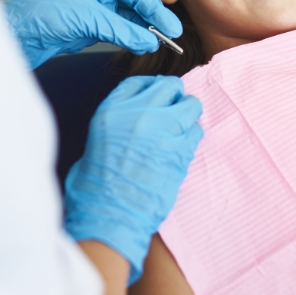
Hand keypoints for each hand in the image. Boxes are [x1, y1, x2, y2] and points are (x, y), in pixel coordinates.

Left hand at [4, 0, 181, 68]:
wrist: (17, 32)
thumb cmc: (43, 13)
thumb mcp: (88, 19)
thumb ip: (121, 31)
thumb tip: (149, 42)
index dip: (156, 10)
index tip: (171, 27)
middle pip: (136, 5)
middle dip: (153, 20)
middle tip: (172, 36)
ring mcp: (96, 11)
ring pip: (129, 21)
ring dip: (143, 32)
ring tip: (160, 44)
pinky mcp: (91, 29)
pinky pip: (118, 33)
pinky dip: (131, 40)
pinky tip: (142, 46)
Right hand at [63, 75, 203, 284]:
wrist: (111, 212)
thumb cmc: (98, 184)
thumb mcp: (98, 139)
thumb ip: (121, 119)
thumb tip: (140, 113)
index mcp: (113, 110)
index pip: (140, 82)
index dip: (153, 87)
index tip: (158, 94)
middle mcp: (140, 114)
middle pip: (170, 86)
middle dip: (174, 97)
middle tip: (172, 112)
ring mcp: (164, 130)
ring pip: (191, 105)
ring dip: (188, 115)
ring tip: (180, 130)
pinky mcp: (182, 149)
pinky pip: (197, 130)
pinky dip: (192, 137)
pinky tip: (182, 148)